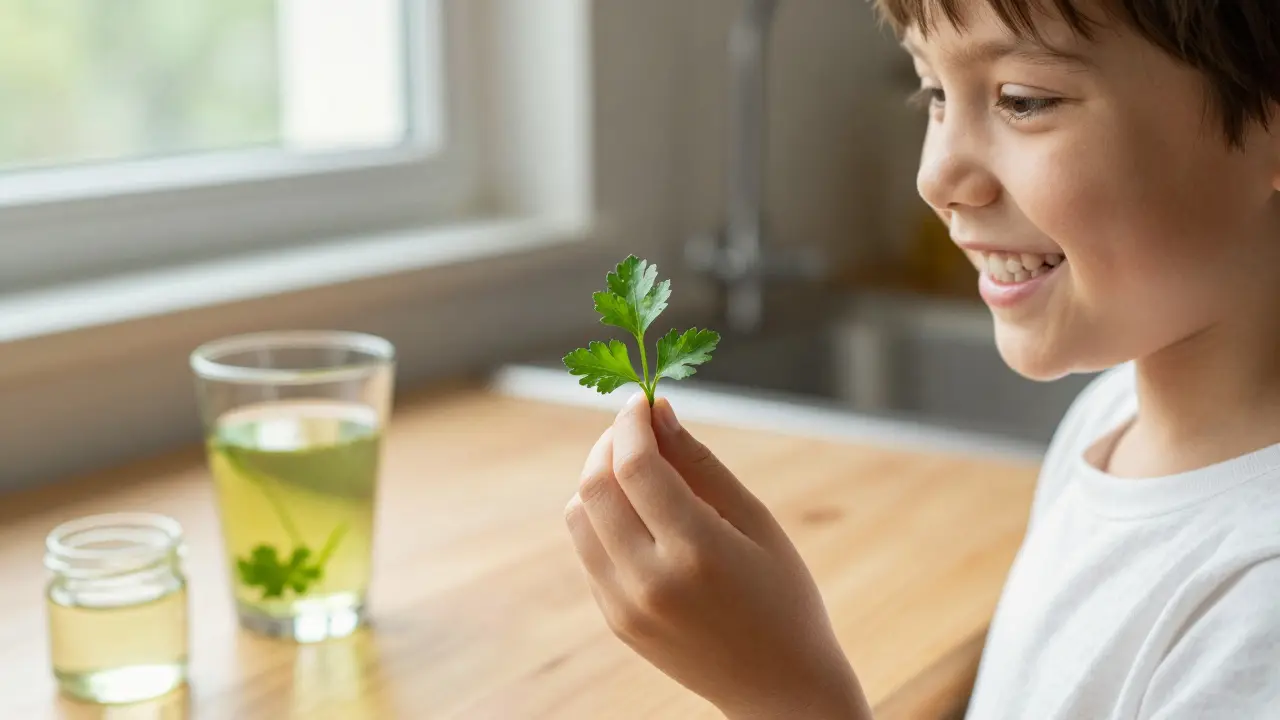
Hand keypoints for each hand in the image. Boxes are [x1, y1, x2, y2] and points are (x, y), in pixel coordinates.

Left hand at [564, 393, 871, 719]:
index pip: (637, 467)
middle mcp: (650, 581)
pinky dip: (602, 518)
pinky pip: (588, 551)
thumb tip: (659, 411)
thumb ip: (701, 464)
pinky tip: (639, 514)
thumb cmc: (783, 596)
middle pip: (595, 487)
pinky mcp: (616, 621)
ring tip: (636, 469)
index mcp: (696, 552)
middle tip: (634, 428)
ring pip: (578, 517)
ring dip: (597, 480)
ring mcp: (625, 606)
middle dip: (608, 444)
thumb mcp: (755, 521)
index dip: (631, 424)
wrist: (781, 689)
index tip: (641, 402)